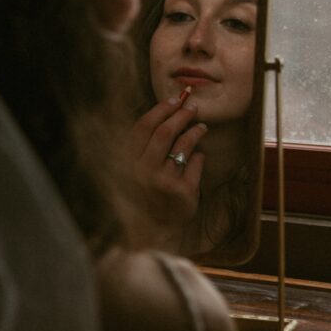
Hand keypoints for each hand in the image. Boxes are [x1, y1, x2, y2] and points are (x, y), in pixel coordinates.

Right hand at [130, 96, 206, 247]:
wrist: (152, 231)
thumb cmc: (144, 195)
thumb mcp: (134, 170)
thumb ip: (142, 147)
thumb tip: (165, 111)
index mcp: (128, 163)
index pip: (143, 127)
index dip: (161, 109)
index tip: (175, 99)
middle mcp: (143, 172)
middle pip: (164, 132)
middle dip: (181, 114)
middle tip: (192, 107)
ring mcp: (164, 183)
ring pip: (184, 145)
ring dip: (195, 131)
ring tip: (201, 127)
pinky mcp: (184, 194)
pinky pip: (196, 163)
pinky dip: (199, 156)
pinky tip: (199, 155)